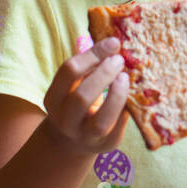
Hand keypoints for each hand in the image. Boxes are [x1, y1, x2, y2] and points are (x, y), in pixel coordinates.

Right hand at [42, 36, 130, 154]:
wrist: (71, 142)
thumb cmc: (77, 103)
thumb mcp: (73, 85)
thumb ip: (88, 67)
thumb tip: (113, 44)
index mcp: (54, 98)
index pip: (70, 71)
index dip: (93, 54)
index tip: (113, 43)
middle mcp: (65, 120)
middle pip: (82, 97)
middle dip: (104, 74)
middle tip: (120, 60)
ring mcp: (85, 136)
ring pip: (101, 119)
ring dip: (117, 95)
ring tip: (126, 77)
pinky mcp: (106, 145)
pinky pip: (119, 127)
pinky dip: (126, 108)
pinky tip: (132, 95)